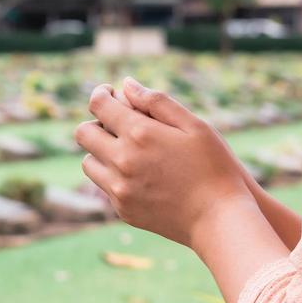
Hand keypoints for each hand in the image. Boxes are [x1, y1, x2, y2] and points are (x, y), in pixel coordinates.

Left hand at [75, 78, 255, 250]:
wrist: (218, 218)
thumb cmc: (214, 166)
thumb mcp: (194, 125)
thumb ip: (158, 102)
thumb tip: (126, 85)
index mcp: (139, 134)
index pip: (98, 105)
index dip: (100, 94)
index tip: (109, 93)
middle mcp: (122, 161)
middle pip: (83, 134)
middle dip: (95, 123)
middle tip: (114, 123)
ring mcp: (119, 189)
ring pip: (88, 163)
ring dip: (100, 152)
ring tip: (125, 150)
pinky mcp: (122, 209)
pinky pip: (104, 187)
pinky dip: (113, 176)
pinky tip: (137, 174)